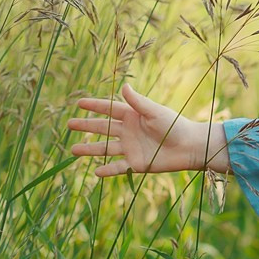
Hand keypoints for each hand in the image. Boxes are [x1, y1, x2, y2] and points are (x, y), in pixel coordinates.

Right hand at [67, 83, 219, 178]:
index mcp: (132, 116)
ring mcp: (130, 148)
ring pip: (105, 149)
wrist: (189, 147)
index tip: (78, 103)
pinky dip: (107, 170)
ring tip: (73, 150)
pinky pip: (118, 167)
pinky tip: (95, 172)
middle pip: (102, 128)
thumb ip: (138, 102)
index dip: (94, 106)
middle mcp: (128, 131)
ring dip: (89, 149)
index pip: (108, 109)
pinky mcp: (136, 163)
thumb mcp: (154, 112)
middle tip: (68, 124)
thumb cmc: (174, 125)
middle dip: (86, 126)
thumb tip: (123, 87)